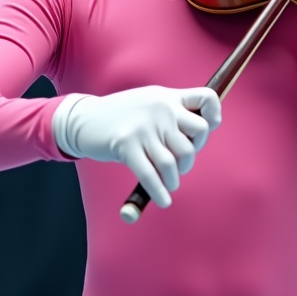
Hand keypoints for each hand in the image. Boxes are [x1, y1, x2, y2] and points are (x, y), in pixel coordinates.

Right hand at [52, 86, 221, 206]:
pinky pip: (151, 175)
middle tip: (179, 165)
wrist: (83, 119)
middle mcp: (160, 108)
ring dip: (174, 179)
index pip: (207, 98)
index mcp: (167, 97)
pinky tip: (163, 199)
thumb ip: (173, 111)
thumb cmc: (121, 116)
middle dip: (191, 156)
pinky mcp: (126, 145)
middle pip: (198, 136)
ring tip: (169, 184)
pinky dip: (160, 192)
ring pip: (175, 161)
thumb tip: (202, 132)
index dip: (213, 117)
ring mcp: (143, 127)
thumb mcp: (149, 102)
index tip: (205, 131)